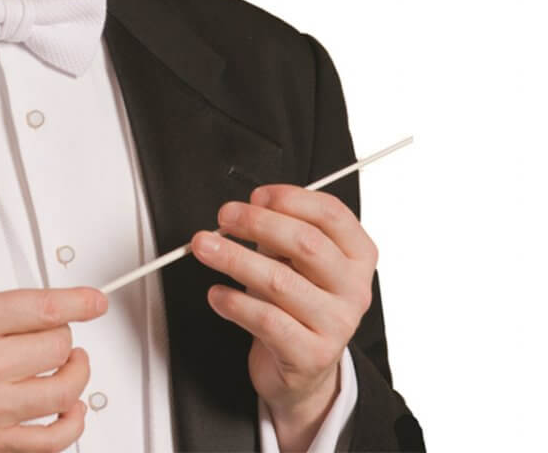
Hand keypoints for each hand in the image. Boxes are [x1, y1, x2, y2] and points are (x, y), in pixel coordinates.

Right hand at [0, 286, 106, 451]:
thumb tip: (41, 309)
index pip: (46, 309)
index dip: (80, 303)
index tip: (95, 302)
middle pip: (59, 347)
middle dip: (63, 337)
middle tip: (57, 335)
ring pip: (63, 390)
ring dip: (73, 375)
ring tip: (68, 367)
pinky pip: (51, 440)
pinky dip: (71, 423)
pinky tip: (69, 409)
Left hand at [191, 186, 375, 450]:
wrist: (304, 366)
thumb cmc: (296, 299)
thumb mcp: (296, 259)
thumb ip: (280, 229)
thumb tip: (248, 209)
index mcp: (357, 255)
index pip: (331, 214)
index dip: (291, 198)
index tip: (256, 196)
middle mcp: (354, 289)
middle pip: (306, 243)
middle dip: (257, 223)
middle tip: (224, 216)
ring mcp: (337, 325)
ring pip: (279, 282)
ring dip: (234, 258)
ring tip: (205, 248)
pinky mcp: (312, 356)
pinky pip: (267, 321)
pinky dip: (235, 303)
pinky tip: (216, 294)